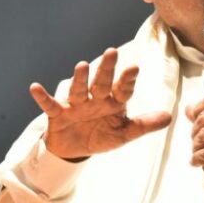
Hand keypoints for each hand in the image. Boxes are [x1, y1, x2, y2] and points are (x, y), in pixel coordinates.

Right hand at [30, 48, 171, 159]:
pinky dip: (42, 96)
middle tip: (112, 52)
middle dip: (107, 69)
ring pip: (79, 89)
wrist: (75, 150)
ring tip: (83, 65)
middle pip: (102, 82)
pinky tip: (34, 87)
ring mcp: (76, 104)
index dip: (128, 79)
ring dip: (80, 78)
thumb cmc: (102, 136)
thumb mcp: (124, 134)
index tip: (134, 67)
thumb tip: (169, 117)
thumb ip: (144, 125)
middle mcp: (95, 98)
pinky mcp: (58, 113)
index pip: (123, 89)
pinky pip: (50, 104)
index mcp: (114, 102)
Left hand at [186, 92, 203, 200]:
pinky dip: (197, 160)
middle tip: (199, 142)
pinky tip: (199, 162)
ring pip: (201, 135)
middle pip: (203, 118)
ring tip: (200, 153)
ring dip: (196, 147)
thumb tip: (189, 109)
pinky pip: (203, 153)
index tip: (196, 119)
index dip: (200, 109)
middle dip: (196, 132)